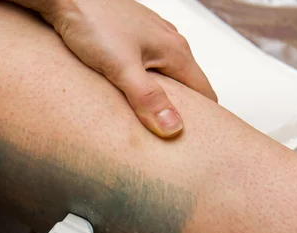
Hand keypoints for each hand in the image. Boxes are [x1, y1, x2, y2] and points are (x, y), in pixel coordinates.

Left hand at [41, 0, 217, 137]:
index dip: (205, 121)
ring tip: (148, 122)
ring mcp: (151, 37)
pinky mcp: (132, 36)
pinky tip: (128, 95)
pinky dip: (145, 84)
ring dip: (161, 98)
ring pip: (168, 75)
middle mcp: (169, 41)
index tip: (195, 144)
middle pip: (188, 86)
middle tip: (168, 140)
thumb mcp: (120, 67)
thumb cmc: (91, 23)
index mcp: (175, 51)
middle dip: (182, 112)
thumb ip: (147, 98)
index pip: (205, 93)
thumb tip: (174, 129)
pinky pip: (149, 66)